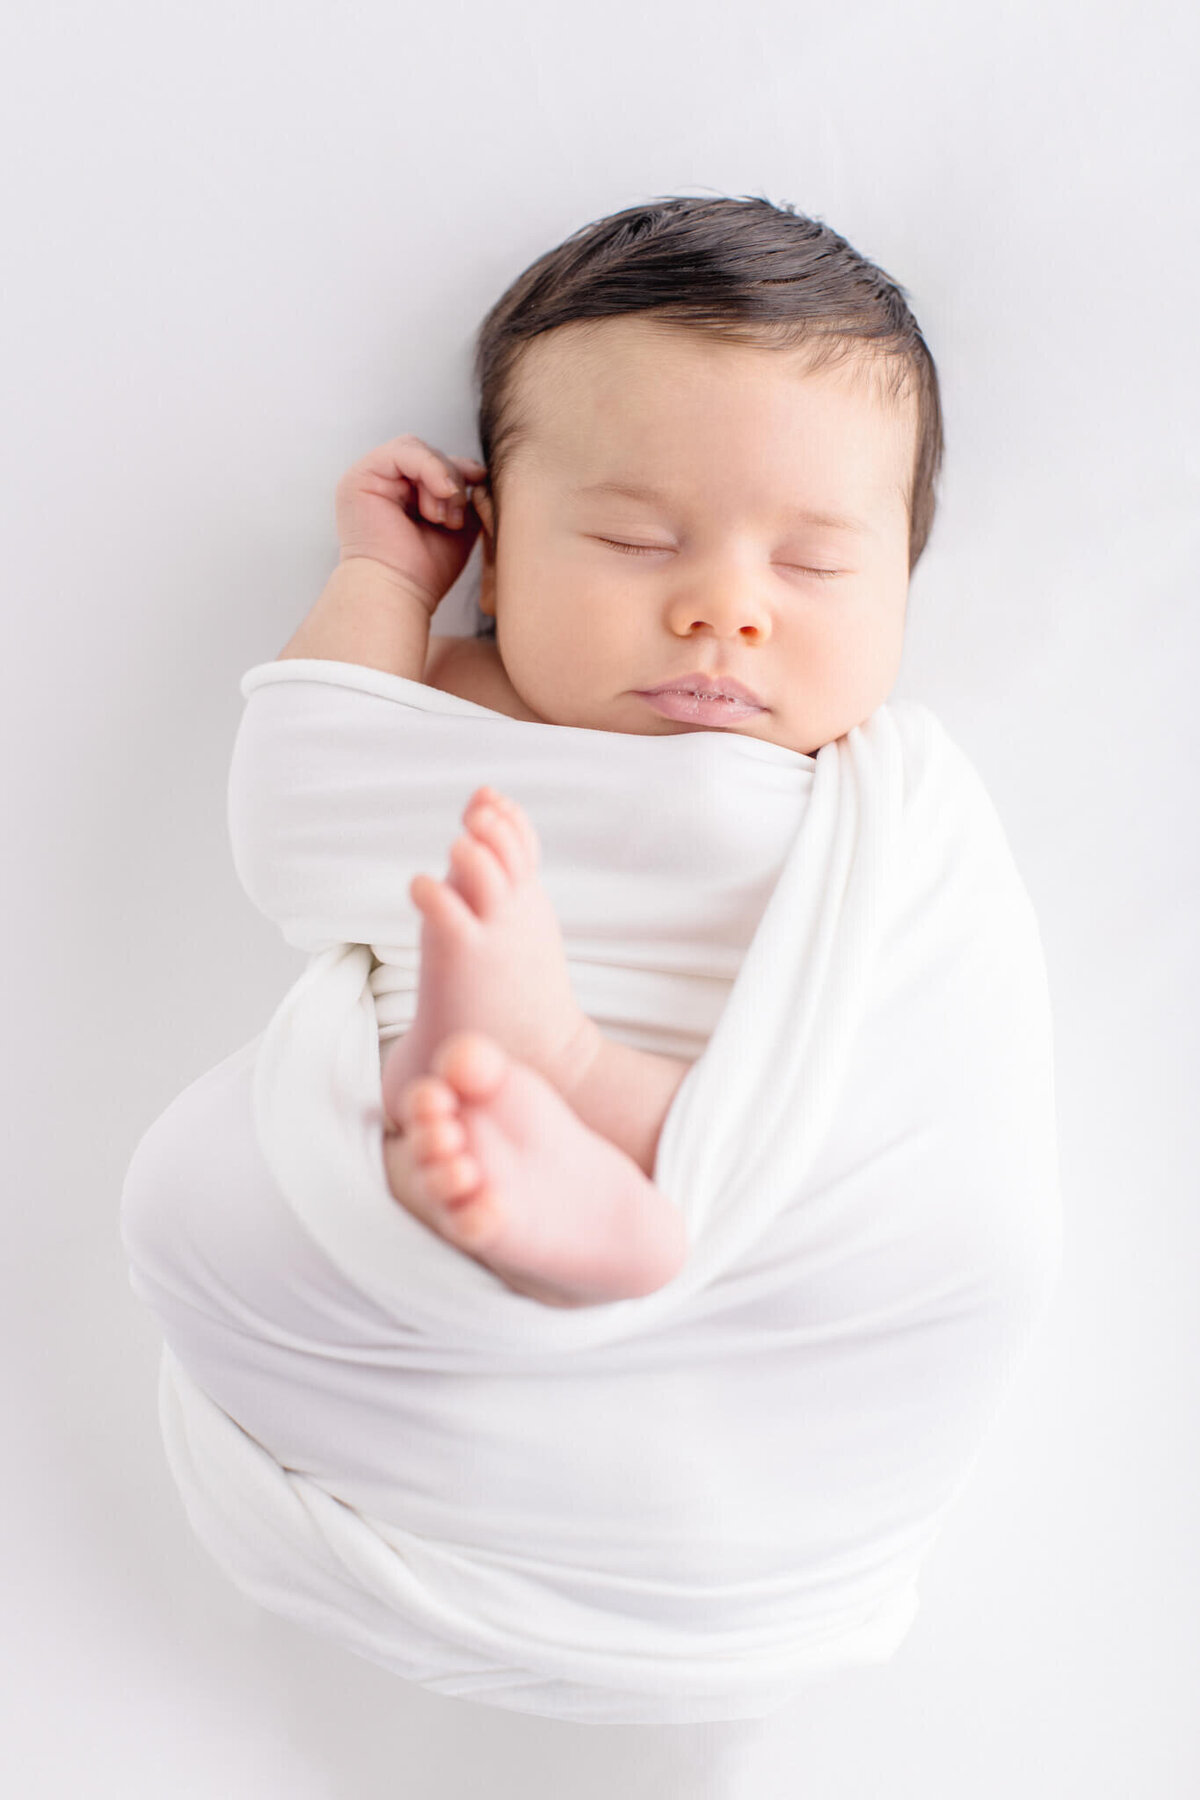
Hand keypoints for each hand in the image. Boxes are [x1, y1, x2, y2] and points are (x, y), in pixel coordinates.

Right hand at [333, 434, 488, 613]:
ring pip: (418, 449)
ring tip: (441, 519)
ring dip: (441, 480)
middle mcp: (383, 482)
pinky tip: (436, 502)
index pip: (435, 462)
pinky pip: (405, 451)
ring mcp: (370, 477)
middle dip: (452, 480)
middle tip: (453, 520)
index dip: (460, 471)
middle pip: (428, 453)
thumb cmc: (425, 571)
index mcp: (402, 493)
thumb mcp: (456, 524)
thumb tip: (477, 470)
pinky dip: (429, 470)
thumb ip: (463, 495)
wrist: (399, 593)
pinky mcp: (361, 476)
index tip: (479, 486)